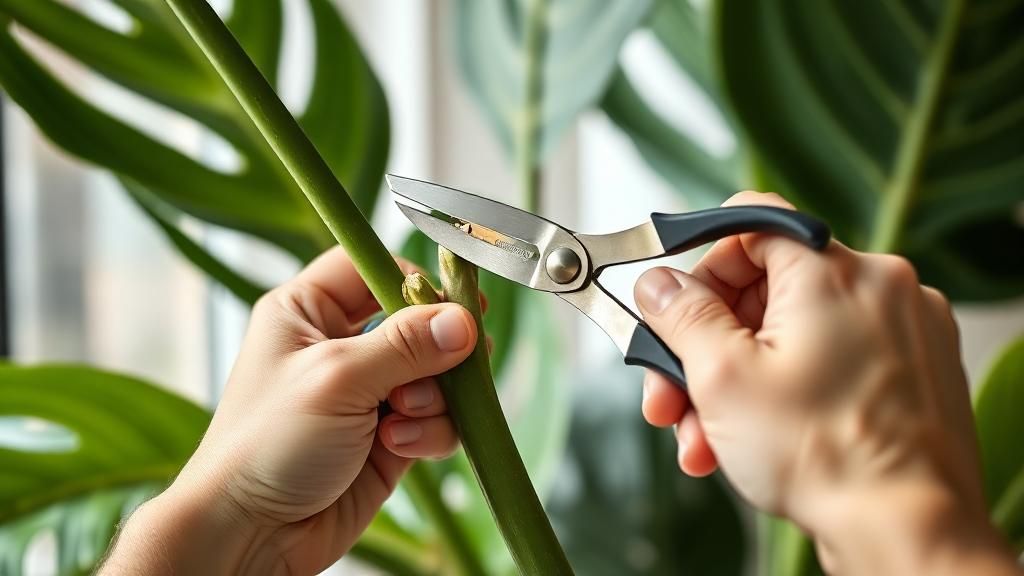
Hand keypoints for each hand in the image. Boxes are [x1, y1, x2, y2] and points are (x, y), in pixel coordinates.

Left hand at [102, 247, 476, 574]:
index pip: (371, 268)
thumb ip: (404, 345)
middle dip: (435, 349)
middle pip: (416, 321)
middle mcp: (339, 346)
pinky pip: (436, 419)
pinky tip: (397, 446)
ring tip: (400, 419)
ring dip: (432, 398)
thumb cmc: (265, 446)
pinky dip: (430, 432)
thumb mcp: (335, 378)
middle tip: (443, 365)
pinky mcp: (389, 436)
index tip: (455, 301)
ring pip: (435, 374)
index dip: (414, 280)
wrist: (252, 535)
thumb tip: (462, 321)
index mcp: (307, 312)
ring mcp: (367, 393)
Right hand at [634, 192, 1017, 574]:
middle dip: (705, 346)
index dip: (700, 265)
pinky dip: (784, 391)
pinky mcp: (910, 371)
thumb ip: (681, 315)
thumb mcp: (721, 376)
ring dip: (735, 381)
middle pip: (764, 290)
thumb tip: (658, 283)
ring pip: (790, 335)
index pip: (749, 225)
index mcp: (833, 271)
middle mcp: (878, 287)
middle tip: (671, 393)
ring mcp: (902, 330)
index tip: (673, 306)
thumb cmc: (824, 455)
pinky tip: (747, 440)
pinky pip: (828, 361)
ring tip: (703, 437)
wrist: (906, 531)